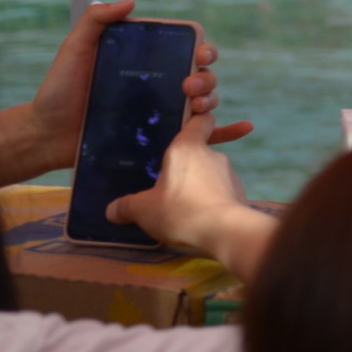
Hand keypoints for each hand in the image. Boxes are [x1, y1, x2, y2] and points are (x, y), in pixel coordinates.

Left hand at [0, 0, 247, 185]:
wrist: (46, 133)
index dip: (204, 48)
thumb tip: (131, 2)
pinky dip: (229, 133)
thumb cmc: (59, 89)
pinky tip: (245, 128)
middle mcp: (162, 85)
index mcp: (148, 62)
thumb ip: (96, 22)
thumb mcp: (75, 49)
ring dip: (214, 99)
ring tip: (197, 105)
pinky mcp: (163, 139)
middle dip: (208, 76)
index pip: (189, 49)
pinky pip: (203, 136)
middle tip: (189, 83)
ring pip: (207, 102)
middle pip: (204, 75)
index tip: (200, 53)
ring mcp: (164, 112)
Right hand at [105, 110, 274, 283]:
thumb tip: (112, 210)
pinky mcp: (240, 193)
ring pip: (209, 173)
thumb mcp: (143, 210)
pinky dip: (210, 200)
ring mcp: (230, 174)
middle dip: (184, 167)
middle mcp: (213, 155)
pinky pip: (220, 191)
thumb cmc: (180, 210)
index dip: (195, 120)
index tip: (187, 127)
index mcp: (188, 148)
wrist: (225, 231)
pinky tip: (198, 217)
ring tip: (181, 206)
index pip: (199, 122)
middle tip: (166, 185)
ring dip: (197, 184)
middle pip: (198, 152)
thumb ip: (126, 207)